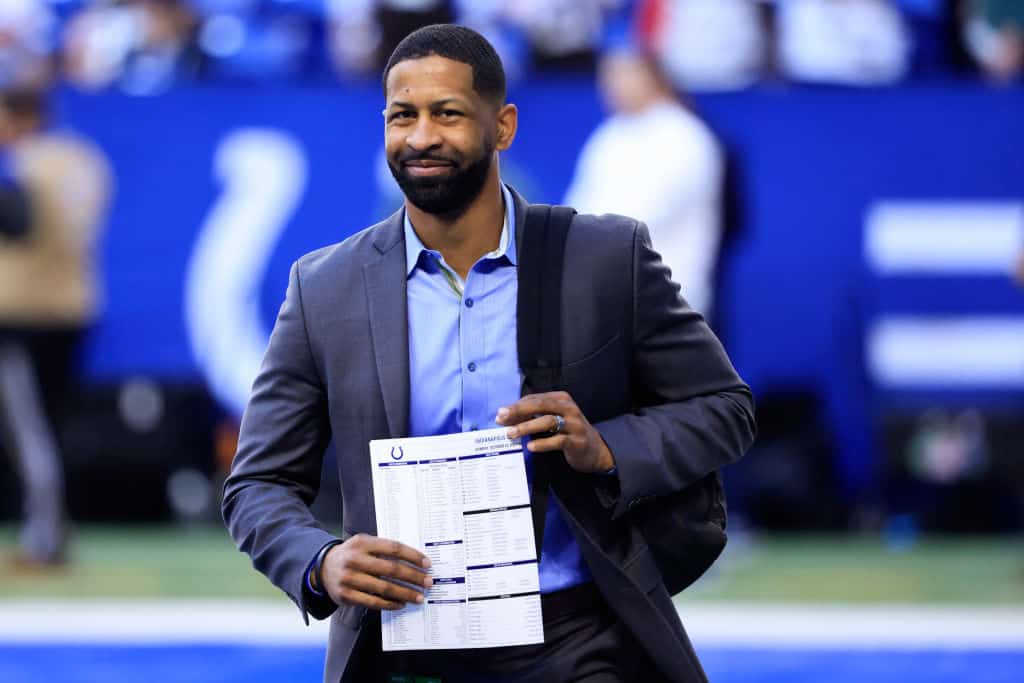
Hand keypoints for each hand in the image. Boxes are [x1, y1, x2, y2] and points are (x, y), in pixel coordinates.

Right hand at [318, 533, 432, 610]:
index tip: (427, 564)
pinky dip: (389, 604)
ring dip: (405, 593)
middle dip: (413, 576)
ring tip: (419, 597)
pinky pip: (373, 602)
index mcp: (362, 543)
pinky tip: (401, 604)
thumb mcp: (363, 543)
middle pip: (391, 569)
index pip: (394, 548)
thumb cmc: (351, 555)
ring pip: (384, 588)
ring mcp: (350, 578)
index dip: (413, 556)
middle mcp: (355, 559)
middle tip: (428, 582)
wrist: (322, 567)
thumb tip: (414, 560)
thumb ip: (383, 548)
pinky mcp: (346, 595)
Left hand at [496, 391, 614, 473]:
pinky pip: (558, 440)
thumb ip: (534, 416)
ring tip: (511, 433)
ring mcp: (574, 424)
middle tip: (502, 418)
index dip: (516, 406)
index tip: (500, 415)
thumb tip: (506, 418)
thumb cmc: (569, 432)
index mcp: (561, 399)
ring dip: (527, 427)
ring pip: (548, 421)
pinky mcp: (577, 441)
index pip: (535, 399)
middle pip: (540, 405)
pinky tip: (530, 446)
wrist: (595, 450)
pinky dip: (543, 443)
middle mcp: (568, 408)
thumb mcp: (554, 419)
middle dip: (519, 411)